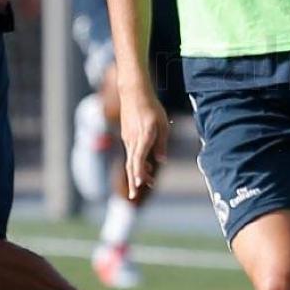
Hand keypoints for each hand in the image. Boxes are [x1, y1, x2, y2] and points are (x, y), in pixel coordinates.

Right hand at [116, 83, 169, 197]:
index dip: (139, 172)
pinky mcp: (127, 136)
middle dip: (133, 181)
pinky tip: (146, 167)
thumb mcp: (162, 125)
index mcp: (144, 136)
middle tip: (133, 196)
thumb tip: (161, 160)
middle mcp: (133, 140)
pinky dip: (137, 162)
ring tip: (147, 183)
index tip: (139, 184)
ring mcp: (128, 138)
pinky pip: (132, 153)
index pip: (139, 159)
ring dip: (138, 173)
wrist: (134, 93)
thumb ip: (161, 144)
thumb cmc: (152, 107)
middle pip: (131, 164)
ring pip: (131, 160)